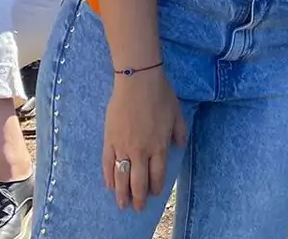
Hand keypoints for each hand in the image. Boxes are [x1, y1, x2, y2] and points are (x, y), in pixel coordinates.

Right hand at [102, 68, 186, 209]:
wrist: (138, 80)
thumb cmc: (160, 94)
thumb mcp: (177, 113)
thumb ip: (179, 132)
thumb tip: (180, 146)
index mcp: (159, 145)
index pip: (157, 174)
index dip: (155, 186)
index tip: (153, 194)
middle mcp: (142, 150)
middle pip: (139, 181)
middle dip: (139, 197)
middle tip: (137, 207)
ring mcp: (124, 146)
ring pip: (122, 177)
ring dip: (122, 193)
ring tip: (122, 204)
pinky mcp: (110, 140)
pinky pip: (108, 164)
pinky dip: (109, 177)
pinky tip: (110, 186)